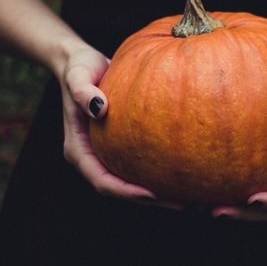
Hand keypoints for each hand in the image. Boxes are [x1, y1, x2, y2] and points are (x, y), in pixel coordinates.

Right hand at [59, 46, 182, 208]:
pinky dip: (157, 169)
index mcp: (78, 150)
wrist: (82, 62)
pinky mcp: (119, 144)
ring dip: (157, 191)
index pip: (101, 180)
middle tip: (182, 203)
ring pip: (131, 180)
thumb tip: (99, 108)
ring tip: (189, 194)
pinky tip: (182, 168)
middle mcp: (92, 156)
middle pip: (119, 188)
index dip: (125, 191)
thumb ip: (82, 91)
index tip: (151, 194)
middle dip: (148, 199)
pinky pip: (139, 162)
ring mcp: (106, 152)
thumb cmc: (78, 68)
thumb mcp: (77, 76)